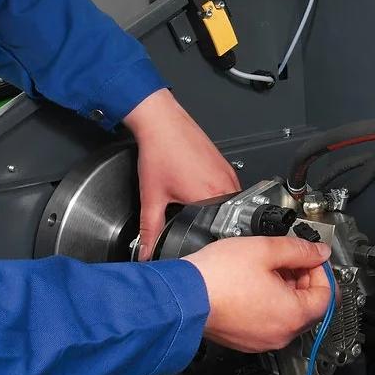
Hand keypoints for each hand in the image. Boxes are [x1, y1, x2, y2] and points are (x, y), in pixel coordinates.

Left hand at [124, 89, 240, 260]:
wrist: (163, 123)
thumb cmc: (161, 152)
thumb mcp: (152, 197)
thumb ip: (149, 230)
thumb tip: (146, 251)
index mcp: (212, 197)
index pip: (218, 230)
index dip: (205, 238)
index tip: (195, 239)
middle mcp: (226, 185)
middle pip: (225, 217)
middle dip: (209, 222)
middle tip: (190, 219)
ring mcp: (229, 174)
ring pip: (228, 202)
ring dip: (214, 207)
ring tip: (193, 200)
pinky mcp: (226, 165)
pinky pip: (228, 188)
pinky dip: (216, 193)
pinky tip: (197, 186)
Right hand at [183, 237, 333, 352]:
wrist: (181, 295)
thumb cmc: (217, 276)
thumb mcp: (266, 249)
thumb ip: (301, 249)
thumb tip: (319, 252)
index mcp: (292, 315)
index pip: (327, 295)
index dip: (321, 270)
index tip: (312, 257)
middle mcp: (280, 334)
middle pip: (309, 306)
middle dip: (304, 278)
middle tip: (291, 258)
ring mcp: (262, 340)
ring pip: (289, 313)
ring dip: (287, 288)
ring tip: (268, 266)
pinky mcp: (246, 339)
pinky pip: (269, 320)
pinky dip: (270, 301)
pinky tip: (255, 281)